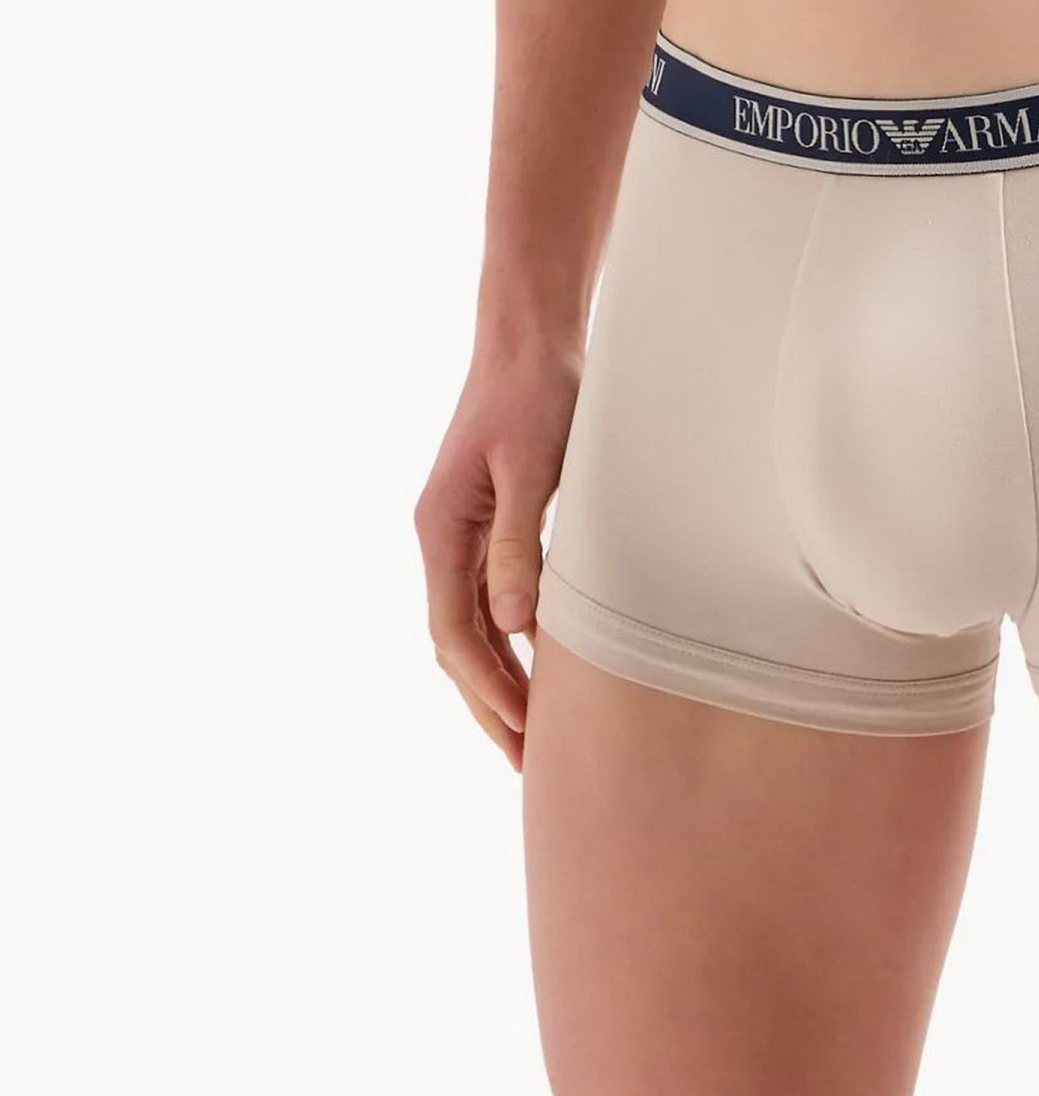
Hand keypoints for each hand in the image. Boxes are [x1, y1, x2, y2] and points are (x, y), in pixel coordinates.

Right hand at [414, 338, 580, 767]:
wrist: (530, 334)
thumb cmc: (536, 391)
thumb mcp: (532, 467)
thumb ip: (519, 544)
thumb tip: (515, 626)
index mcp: (441, 528)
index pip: (454, 632)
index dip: (485, 688)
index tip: (520, 733)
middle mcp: (442, 535)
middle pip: (456, 640)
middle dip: (487, 701)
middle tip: (526, 761)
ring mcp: (461, 528)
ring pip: (472, 624)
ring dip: (497, 676)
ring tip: (532, 731)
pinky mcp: (488, 518)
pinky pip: (490, 596)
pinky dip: (510, 638)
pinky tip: (541, 663)